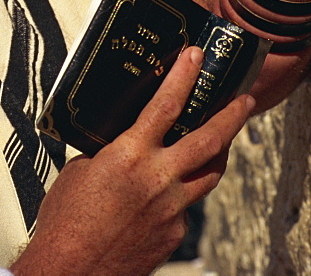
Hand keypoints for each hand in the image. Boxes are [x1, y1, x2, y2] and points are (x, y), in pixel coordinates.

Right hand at [11, 47, 254, 275]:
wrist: (72, 271)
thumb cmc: (64, 220)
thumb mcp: (79, 172)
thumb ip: (108, 154)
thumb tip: (120, 147)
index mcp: (130, 156)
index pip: (166, 105)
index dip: (184, 76)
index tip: (196, 56)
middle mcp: (159, 179)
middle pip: (210, 139)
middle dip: (232, 115)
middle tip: (246, 100)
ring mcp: (173, 209)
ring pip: (210, 174)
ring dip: (220, 153)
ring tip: (225, 141)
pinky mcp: (174, 235)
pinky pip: (185, 208)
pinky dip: (179, 196)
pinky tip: (163, 198)